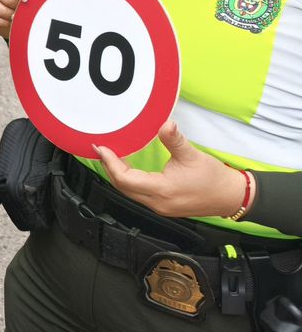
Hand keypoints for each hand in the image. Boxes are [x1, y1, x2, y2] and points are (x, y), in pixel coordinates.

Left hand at [95, 121, 247, 218]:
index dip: (110, 162)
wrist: (231, 197)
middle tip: (101, 150)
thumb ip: (175, 139)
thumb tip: (166, 124)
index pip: (124, 178)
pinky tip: (127, 168)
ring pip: (128, 192)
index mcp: (162, 190)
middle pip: (122, 186)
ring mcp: (159, 207)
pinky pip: (137, 194)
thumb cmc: (214, 179)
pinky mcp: (162, 206)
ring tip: (110, 157)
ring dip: (117, 174)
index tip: (102, 148)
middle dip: (109, 167)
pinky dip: (128, 181)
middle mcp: (157, 202)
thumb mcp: (193, 155)